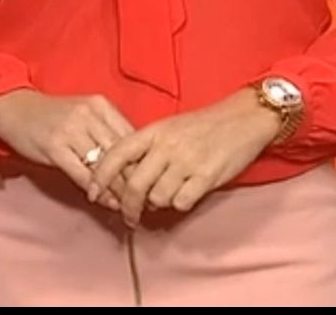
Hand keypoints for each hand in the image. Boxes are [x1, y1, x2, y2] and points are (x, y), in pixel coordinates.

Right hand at [0, 88, 136, 194]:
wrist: (12, 107)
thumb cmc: (51, 115)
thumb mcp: (83, 115)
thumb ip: (106, 132)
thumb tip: (134, 163)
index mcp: (101, 105)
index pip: (132, 137)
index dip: (143, 163)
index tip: (151, 183)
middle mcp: (88, 115)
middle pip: (122, 153)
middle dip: (135, 180)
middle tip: (144, 201)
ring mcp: (71, 130)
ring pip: (104, 166)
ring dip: (118, 190)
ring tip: (127, 207)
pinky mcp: (54, 146)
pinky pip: (82, 174)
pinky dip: (96, 191)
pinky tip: (102, 201)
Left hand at [86, 87, 280, 226]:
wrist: (242, 118)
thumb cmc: (203, 125)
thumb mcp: (168, 128)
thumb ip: (146, 149)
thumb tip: (126, 180)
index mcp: (153, 132)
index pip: (116, 155)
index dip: (99, 176)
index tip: (92, 193)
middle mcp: (166, 146)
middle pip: (134, 185)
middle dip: (127, 207)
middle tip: (128, 217)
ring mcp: (186, 162)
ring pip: (157, 198)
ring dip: (158, 203)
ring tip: (167, 196)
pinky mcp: (206, 177)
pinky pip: (181, 202)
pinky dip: (180, 203)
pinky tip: (186, 194)